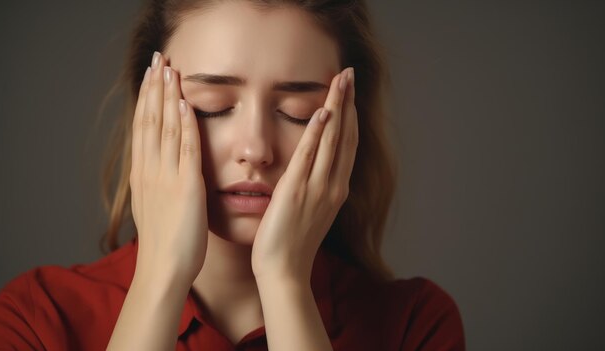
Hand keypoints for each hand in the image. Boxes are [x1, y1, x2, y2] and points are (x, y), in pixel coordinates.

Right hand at [130, 52, 207, 282]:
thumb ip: (155, 183)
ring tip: (169, 69)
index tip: (150, 76)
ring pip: (165, 127)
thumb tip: (156, 168)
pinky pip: (185, 149)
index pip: (143, 128)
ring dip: (167, 96)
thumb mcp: (152, 206)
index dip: (146, 99)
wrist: (163, 269)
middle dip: (154, 87)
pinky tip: (185, 104)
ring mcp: (166, 177)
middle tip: (158, 59)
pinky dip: (184, 124)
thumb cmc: (163, 243)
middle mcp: (150, 170)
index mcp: (142, 174)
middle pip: (150, 120)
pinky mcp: (186, 186)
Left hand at [251, 67, 356, 282]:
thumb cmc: (292, 244)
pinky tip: (323, 110)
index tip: (349, 93)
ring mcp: (317, 188)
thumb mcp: (310, 212)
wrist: (284, 271)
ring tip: (340, 79)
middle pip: (345, 135)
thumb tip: (314, 172)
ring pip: (332, 139)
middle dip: (348, 102)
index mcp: (336, 190)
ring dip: (338, 106)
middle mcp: (333, 185)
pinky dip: (318, 132)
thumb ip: (314, 188)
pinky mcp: (296, 191)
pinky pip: (310, 156)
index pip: (346, 145)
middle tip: (349, 74)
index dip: (349, 116)